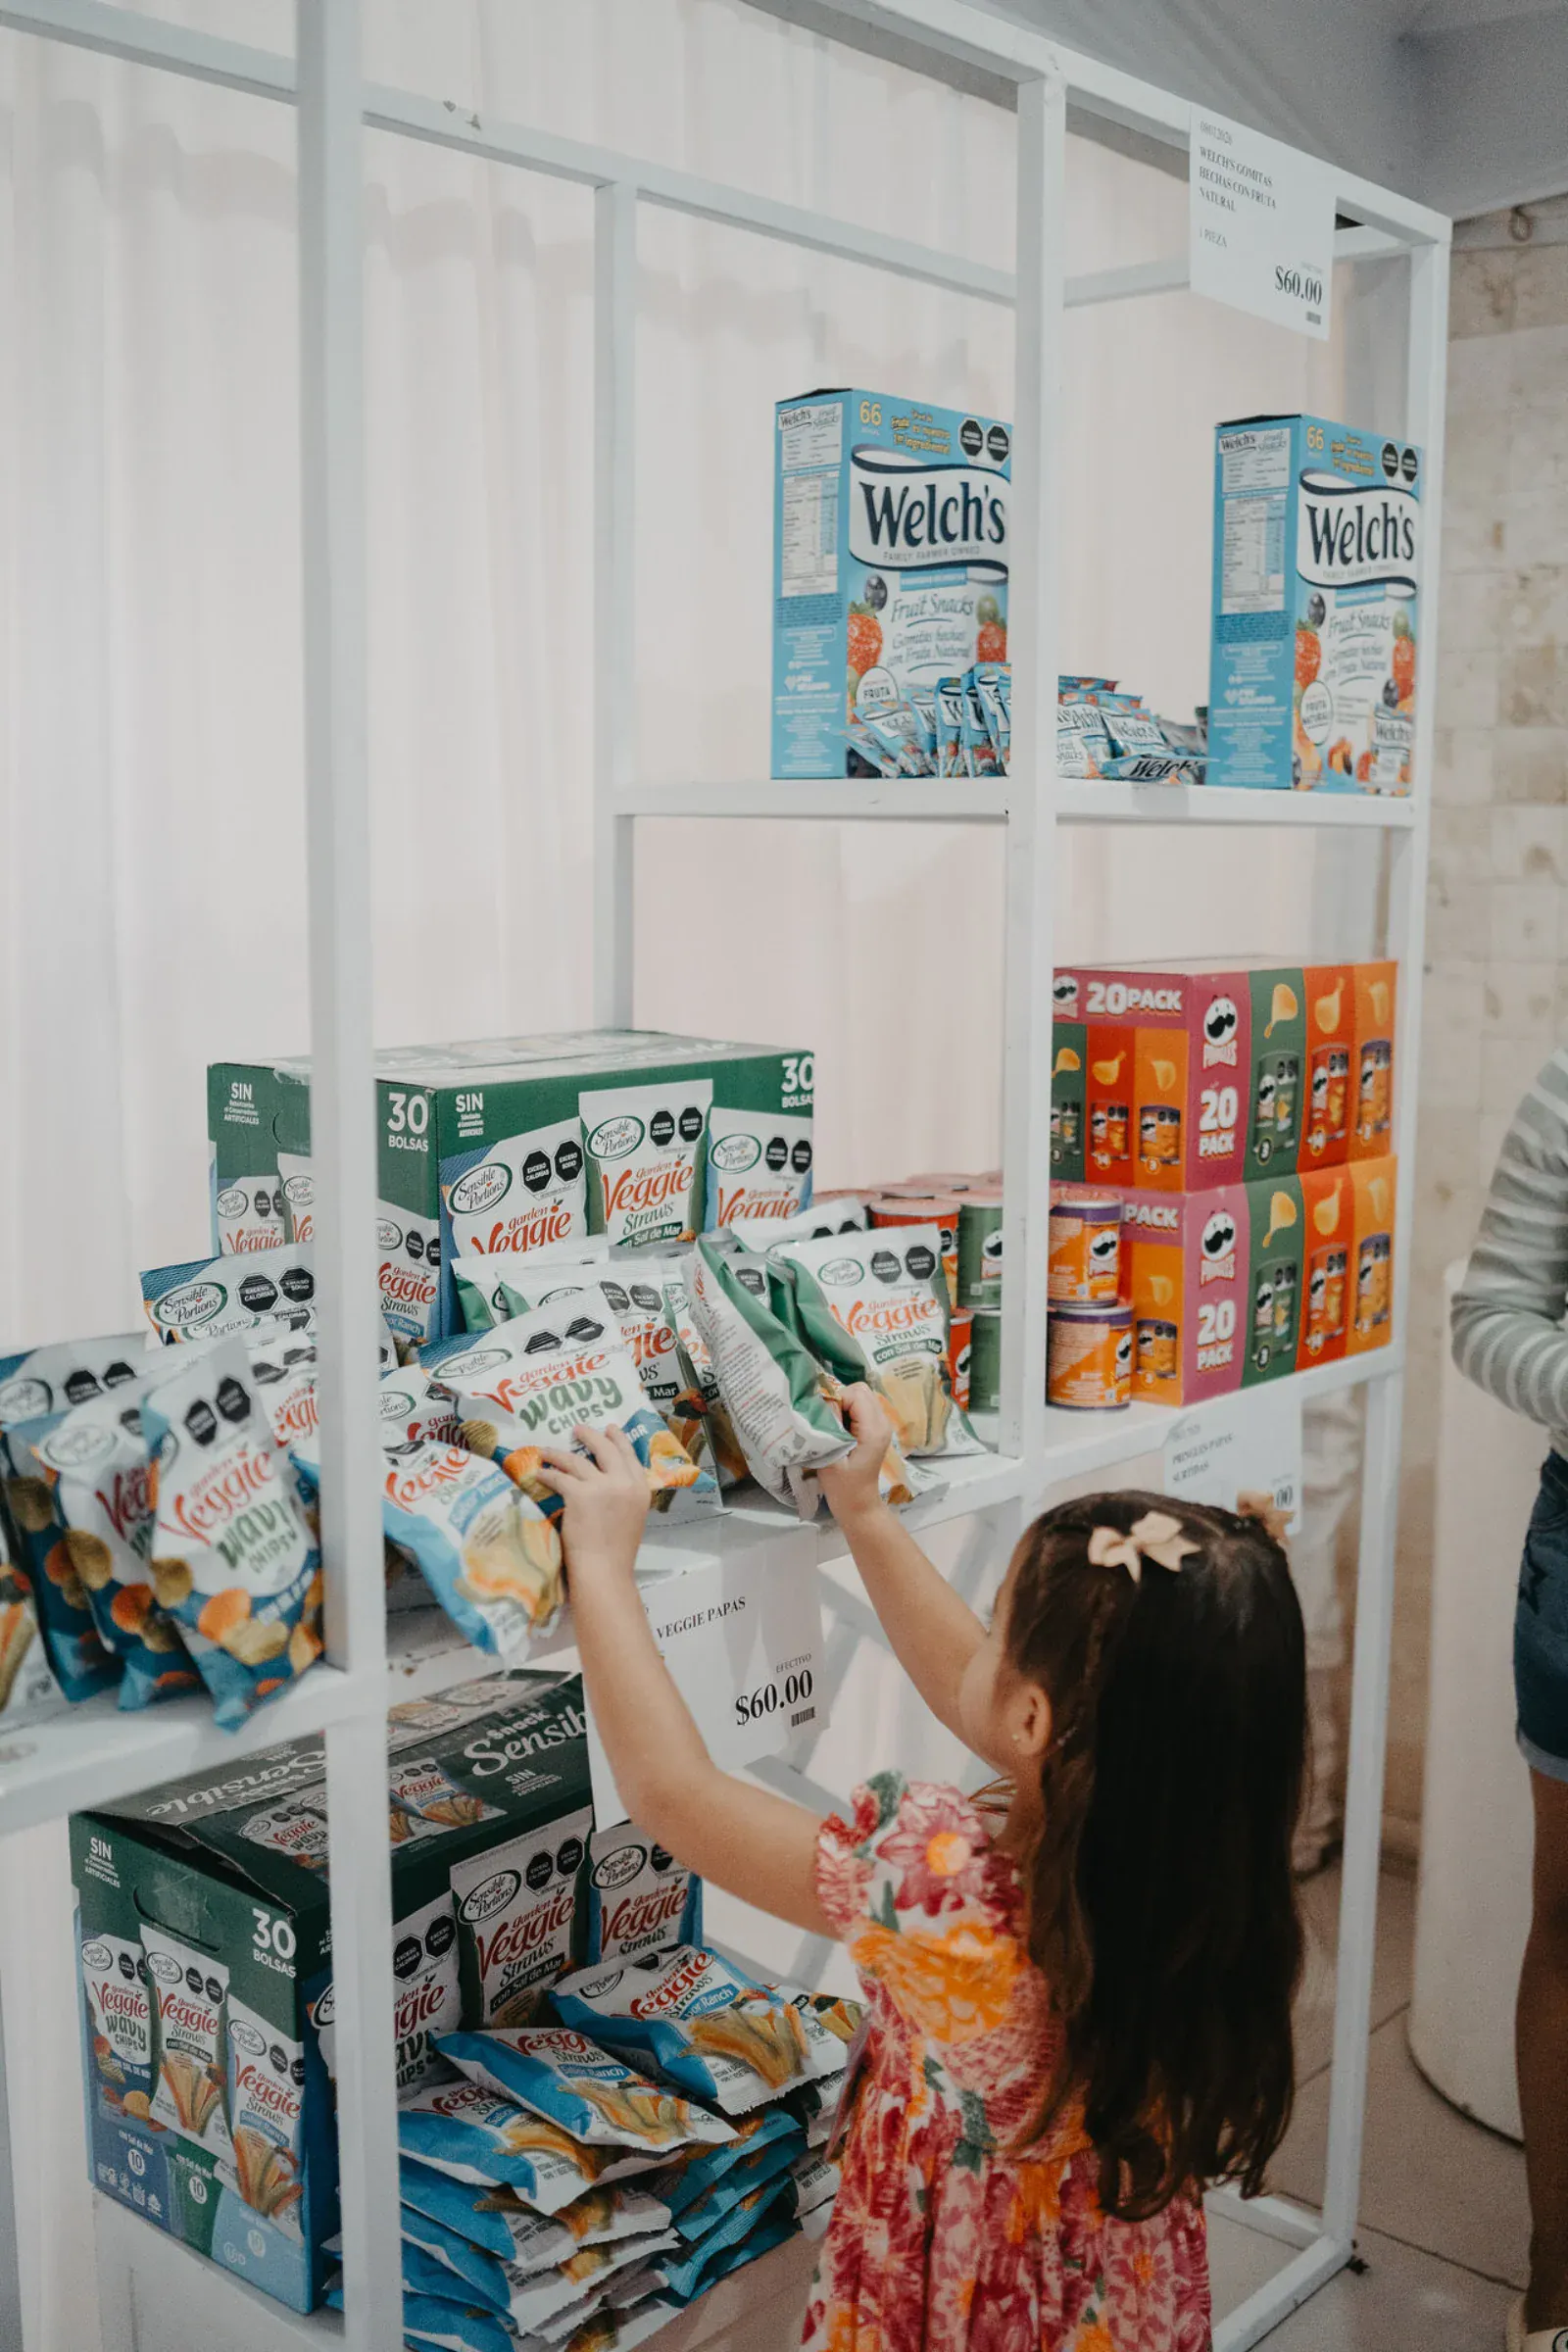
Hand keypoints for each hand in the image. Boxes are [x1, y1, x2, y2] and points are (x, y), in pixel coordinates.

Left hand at [534, 1425, 649, 1583]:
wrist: (604, 1570)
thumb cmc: (616, 1553)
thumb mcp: (632, 1518)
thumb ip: (624, 1498)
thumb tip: (606, 1485)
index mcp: (641, 1490)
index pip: (630, 1457)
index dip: (619, 1440)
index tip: (610, 1429)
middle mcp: (624, 1483)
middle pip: (606, 1450)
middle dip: (591, 1436)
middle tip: (578, 1428)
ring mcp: (602, 1487)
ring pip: (578, 1461)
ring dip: (560, 1453)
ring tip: (547, 1450)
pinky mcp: (580, 1494)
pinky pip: (559, 1477)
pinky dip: (547, 1474)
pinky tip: (539, 1472)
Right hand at [816, 1383, 893, 1525]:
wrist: (859, 1506)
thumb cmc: (843, 1488)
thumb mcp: (829, 1458)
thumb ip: (827, 1426)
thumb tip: (821, 1400)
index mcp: (874, 1429)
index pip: (855, 1394)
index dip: (835, 1401)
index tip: (823, 1420)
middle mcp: (882, 1422)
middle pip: (860, 1390)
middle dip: (839, 1399)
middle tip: (827, 1422)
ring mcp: (881, 1424)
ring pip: (859, 1396)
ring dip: (842, 1405)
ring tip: (832, 1427)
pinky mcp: (875, 1428)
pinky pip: (860, 1407)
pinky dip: (846, 1411)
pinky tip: (839, 1430)